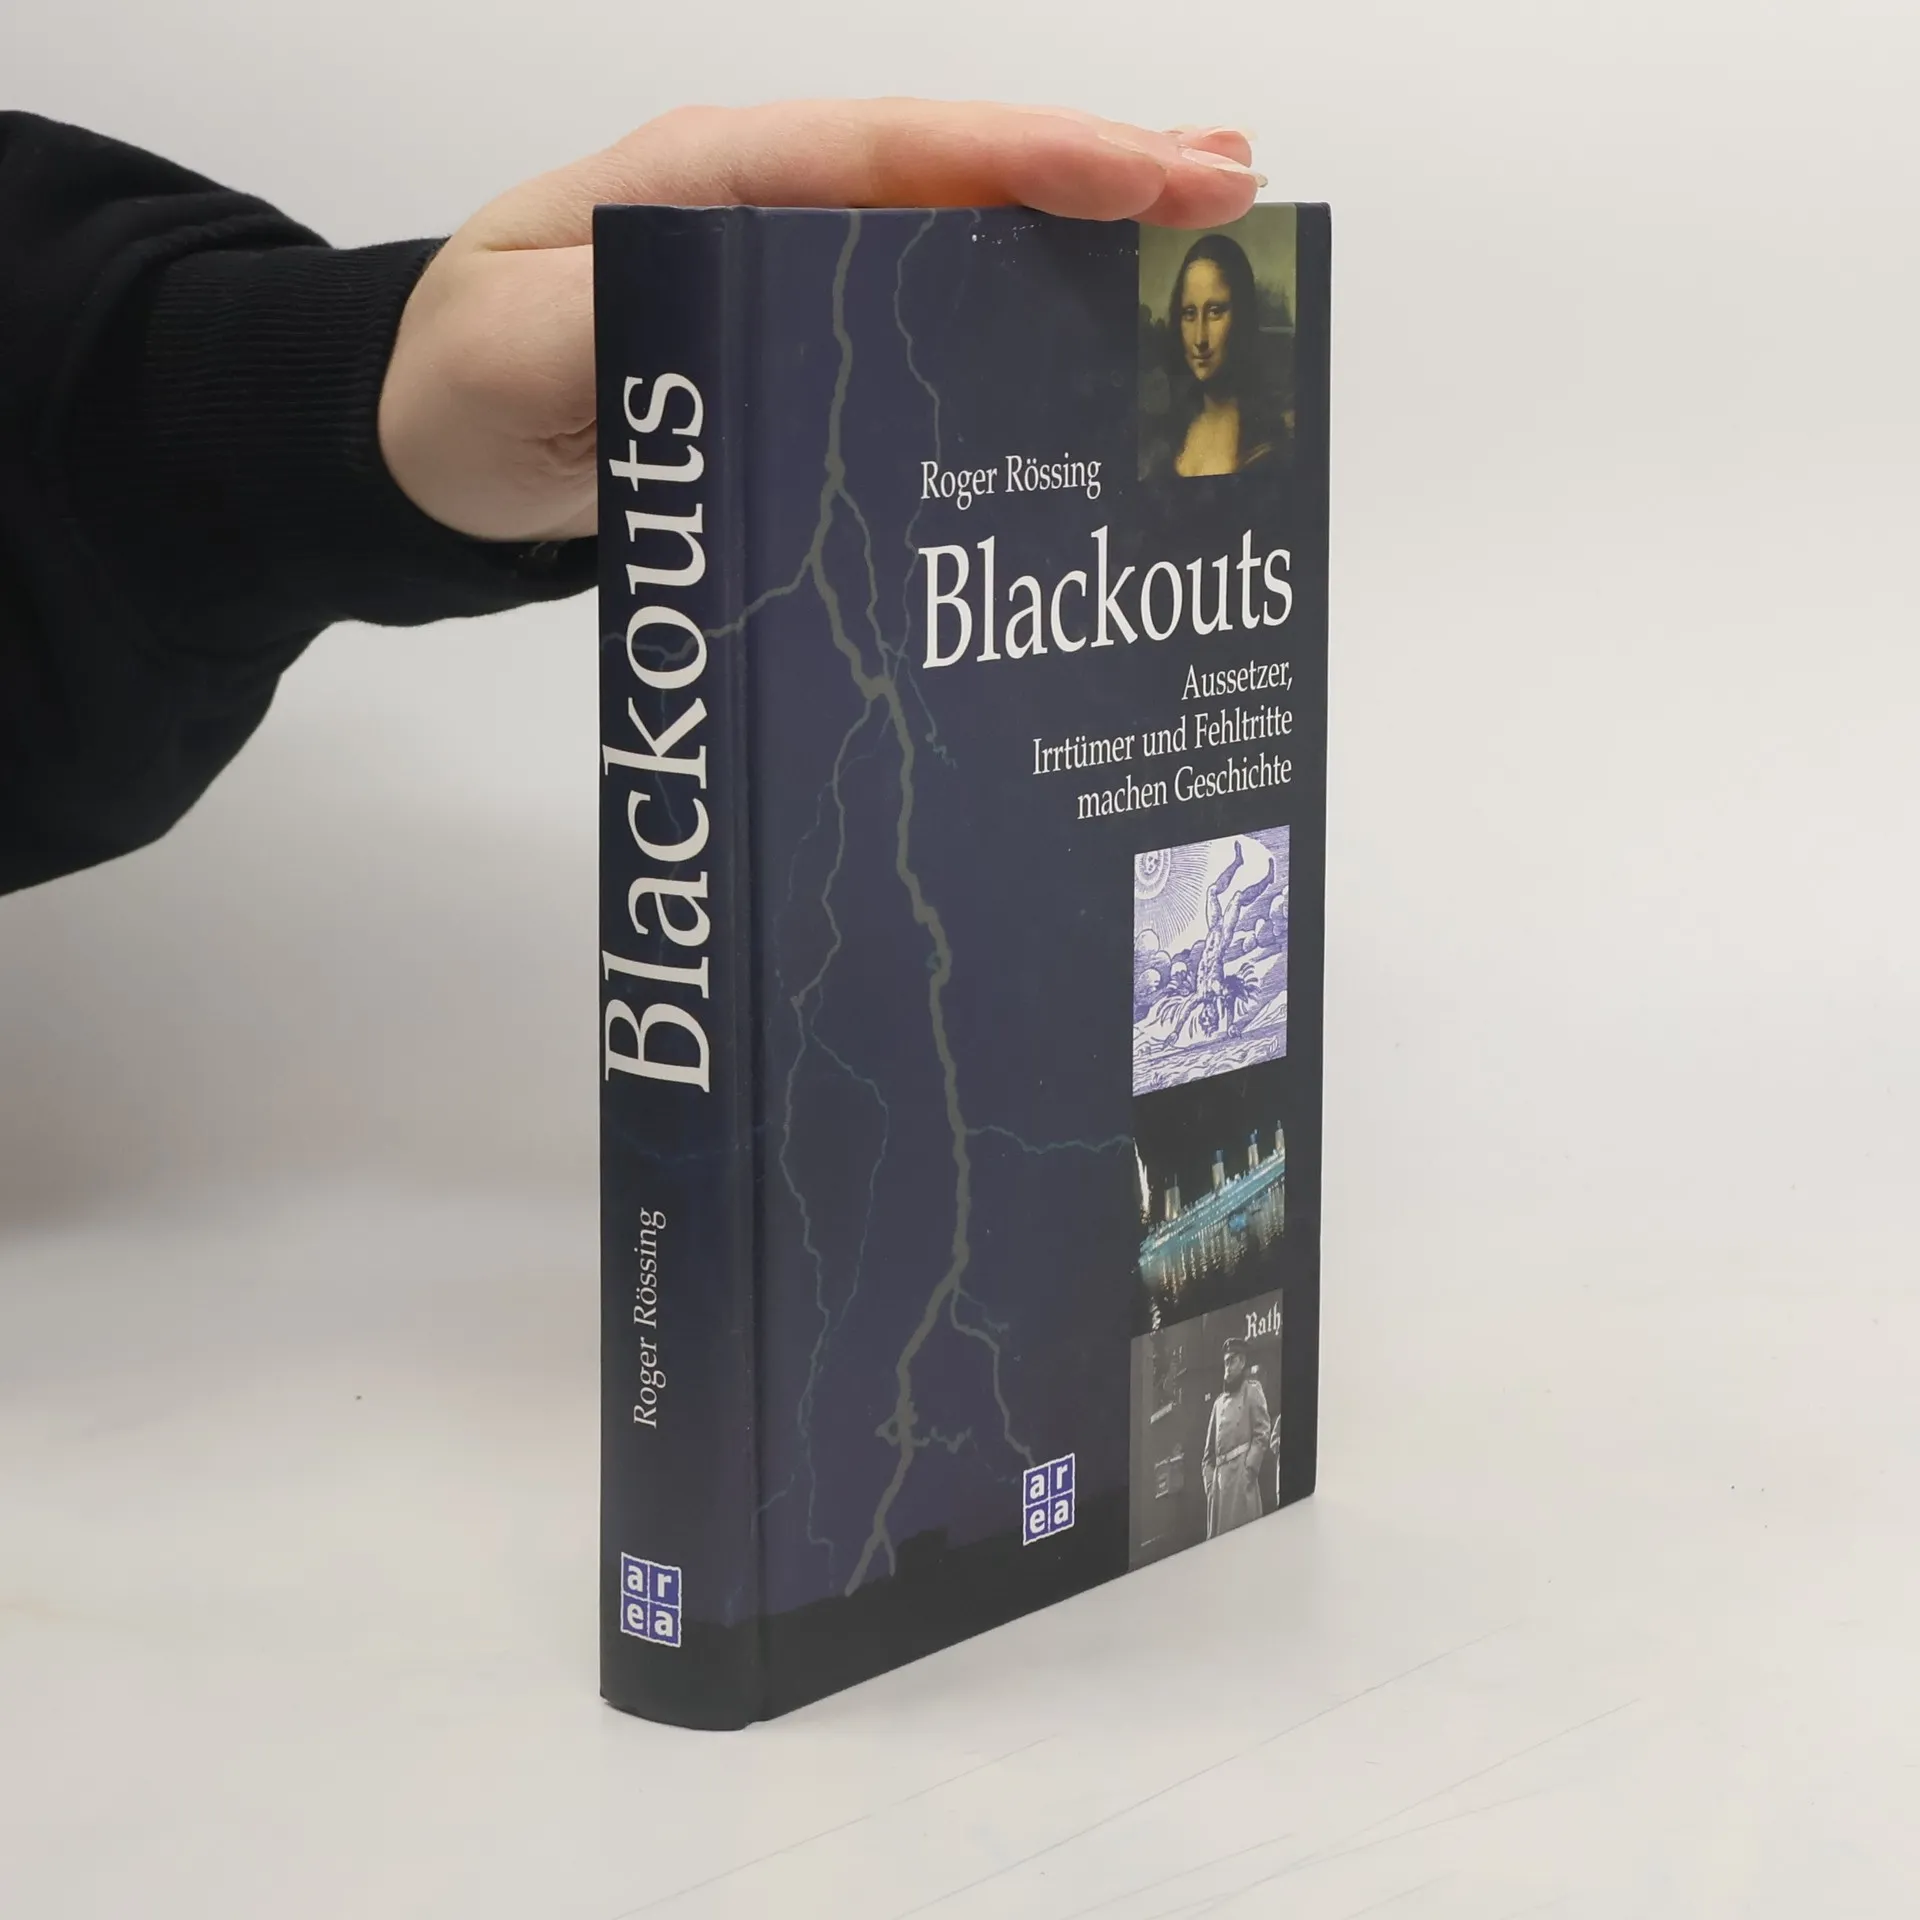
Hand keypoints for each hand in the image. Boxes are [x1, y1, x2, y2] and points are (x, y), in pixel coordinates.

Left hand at [378, 100, 1262, 543]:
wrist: (428, 446)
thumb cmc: (458, 382)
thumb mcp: (513, 347)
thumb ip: (620, 322)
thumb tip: (747, 318)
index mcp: (713, 184)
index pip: (894, 152)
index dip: (1028, 158)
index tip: (1151, 173)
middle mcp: (772, 220)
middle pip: (956, 181)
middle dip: (1096, 179)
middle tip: (1233, 188)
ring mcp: (794, 288)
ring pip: (959, 246)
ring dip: (1080, 244)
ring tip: (1201, 241)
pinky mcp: (800, 361)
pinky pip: (926, 327)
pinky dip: (1017, 325)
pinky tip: (1090, 346)